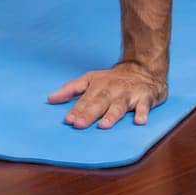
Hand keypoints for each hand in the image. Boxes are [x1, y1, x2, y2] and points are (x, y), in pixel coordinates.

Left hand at [47, 61, 167, 128]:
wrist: (143, 69)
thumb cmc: (112, 79)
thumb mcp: (90, 79)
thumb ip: (71, 89)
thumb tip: (50, 99)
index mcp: (98, 86)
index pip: (85, 100)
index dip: (77, 110)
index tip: (68, 120)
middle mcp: (112, 90)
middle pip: (100, 102)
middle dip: (89, 113)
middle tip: (79, 124)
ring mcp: (128, 94)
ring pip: (119, 106)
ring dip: (111, 115)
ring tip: (104, 125)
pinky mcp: (145, 98)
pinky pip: (144, 106)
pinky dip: (142, 113)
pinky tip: (139, 121)